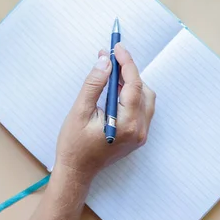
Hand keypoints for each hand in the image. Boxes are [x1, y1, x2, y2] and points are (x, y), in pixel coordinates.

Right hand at [54, 43, 155, 183]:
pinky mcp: (137, 136)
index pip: (133, 85)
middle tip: (110, 59)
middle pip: (143, 90)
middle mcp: (139, 130)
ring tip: (111, 74)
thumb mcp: (80, 111)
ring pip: (145, 98)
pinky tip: (115, 89)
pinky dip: (131, 95)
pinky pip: (141, 108)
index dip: (126, 63)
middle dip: (128, 71)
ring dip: (131, 83)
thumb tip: (105, 62)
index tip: (117, 47)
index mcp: (126, 124)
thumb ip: (94, 84)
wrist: (76, 171)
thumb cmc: (74, 144)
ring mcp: (140, 135)